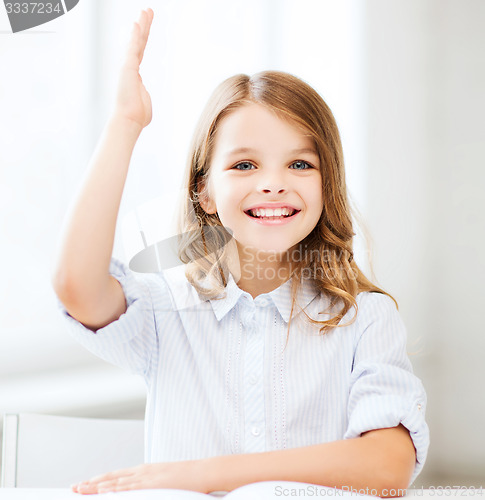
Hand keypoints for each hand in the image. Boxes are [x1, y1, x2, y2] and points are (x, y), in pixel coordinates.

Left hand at [71, 460, 210, 494]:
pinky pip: (128, 489)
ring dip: (96, 487)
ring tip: (80, 490)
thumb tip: (141, 493)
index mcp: (144, 471)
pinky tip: (102, 493)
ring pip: (115, 482)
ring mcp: (145, 478)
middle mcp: (141, 472)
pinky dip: (113, 490)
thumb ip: (151, 486)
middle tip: (74, 488)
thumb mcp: (165, 480)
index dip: (99, 480)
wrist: (202, 472)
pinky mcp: (151, 484)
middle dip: (91, 484)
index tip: (85, 484)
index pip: (116, 476)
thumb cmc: (187, 478)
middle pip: (111, 478)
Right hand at [114, 8, 153, 128]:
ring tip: (146, 11)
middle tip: (148, 10)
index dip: (143, 37)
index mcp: (135, 74)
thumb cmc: (137, 116)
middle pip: (138, 41)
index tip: (145, 25)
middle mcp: (130, 67)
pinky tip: (137, 24)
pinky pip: (132, 49)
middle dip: (144, 25)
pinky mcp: (127, 68)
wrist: (129, 120)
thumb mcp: (145, 102)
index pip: (139, 51)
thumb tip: (144, 97)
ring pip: (136, 41)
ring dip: (142, 25)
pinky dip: (135, 36)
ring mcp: (128, 66)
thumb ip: (145, 95)